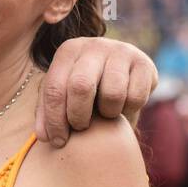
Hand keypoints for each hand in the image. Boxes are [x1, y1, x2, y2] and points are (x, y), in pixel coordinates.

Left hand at [35, 38, 157, 147]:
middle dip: (78, 116)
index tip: (59, 140)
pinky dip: (129, 110)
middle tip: (81, 127)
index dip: (54, 120)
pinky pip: (136, 97)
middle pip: (81, 87)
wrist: (124, 72)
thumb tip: (43, 136)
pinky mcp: (145, 63)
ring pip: (112, 94)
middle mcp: (94, 45)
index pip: (54, 88)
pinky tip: (123, 107)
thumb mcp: (65, 94)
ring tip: (105, 114)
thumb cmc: (87, 88)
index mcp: (68, 51)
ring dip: (108, 114)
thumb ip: (49, 113)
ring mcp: (121, 51)